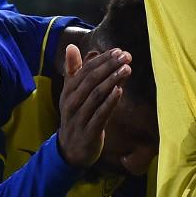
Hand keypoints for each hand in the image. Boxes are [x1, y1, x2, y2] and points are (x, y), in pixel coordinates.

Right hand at [57, 45, 131, 168]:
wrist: (70, 150)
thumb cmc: (76, 116)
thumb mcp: (72, 93)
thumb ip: (74, 71)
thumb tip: (71, 46)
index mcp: (68, 91)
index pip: (85, 70)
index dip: (102, 60)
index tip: (118, 50)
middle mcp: (71, 102)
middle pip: (90, 80)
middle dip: (109, 66)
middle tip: (126, 56)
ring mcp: (79, 118)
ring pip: (96, 96)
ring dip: (112, 81)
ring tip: (127, 69)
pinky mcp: (88, 133)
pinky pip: (99, 116)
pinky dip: (109, 103)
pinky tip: (120, 91)